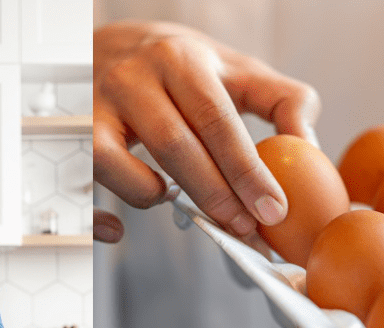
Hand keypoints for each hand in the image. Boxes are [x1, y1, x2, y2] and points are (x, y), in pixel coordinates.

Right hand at [94, 20, 320, 237]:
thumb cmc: (180, 67)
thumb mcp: (236, 70)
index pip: (217, 120)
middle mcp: (134, 78)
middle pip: (175, 146)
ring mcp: (97, 105)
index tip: (273, 209)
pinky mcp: (74, 133)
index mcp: (181, 60)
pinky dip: (103, 209)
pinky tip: (125, 223)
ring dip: (156, 197)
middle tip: (244, 229)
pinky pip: (86, 179)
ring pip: (121, 163)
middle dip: (215, 196)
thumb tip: (309, 146)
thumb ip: (283, 101)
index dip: (247, 170)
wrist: (108, 43)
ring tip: (189, 209)